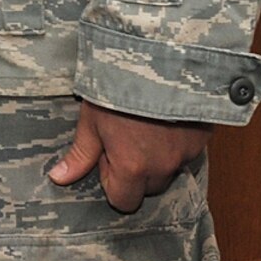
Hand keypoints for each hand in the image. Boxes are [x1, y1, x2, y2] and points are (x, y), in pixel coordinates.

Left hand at [48, 101, 211, 213]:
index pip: (124, 201)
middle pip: (149, 188)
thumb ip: (81, 155)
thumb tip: (58, 178)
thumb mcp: (91, 120)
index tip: (108, 157)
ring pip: (169, 170)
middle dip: (136, 171)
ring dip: (157, 158)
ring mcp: (186, 154)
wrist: (156, 59)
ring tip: (144, 125)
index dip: (112, 182)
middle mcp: (163, 167)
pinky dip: (176, 143)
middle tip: (125, 138)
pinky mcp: (202, 139)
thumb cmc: (117, 89)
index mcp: (132, 167)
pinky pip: (187, 152)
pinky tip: (164, 120)